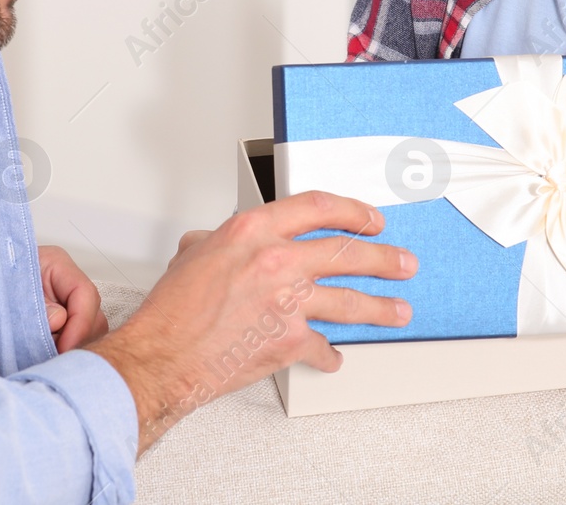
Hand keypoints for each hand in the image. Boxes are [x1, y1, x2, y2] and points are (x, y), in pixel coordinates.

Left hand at [37, 245, 108, 352]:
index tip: (64, 347)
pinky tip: (52, 356)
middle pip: (93, 315)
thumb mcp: (10, 291)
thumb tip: (59, 320)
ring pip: (90, 330)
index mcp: (57, 265)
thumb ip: (36, 306)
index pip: (85, 294)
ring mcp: (69, 304)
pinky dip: (69, 350)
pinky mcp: (65, 323)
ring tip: (48, 355)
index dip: (79, 325)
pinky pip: (80, 339)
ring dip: (73, 347)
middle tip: (55, 356)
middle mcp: (68, 284)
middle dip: (78, 339)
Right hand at [87, 191, 415, 453]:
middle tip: (401, 263)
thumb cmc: (173, 310)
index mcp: (253, 230)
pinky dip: (329, 355)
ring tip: (399, 310)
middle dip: (384, 258)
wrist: (164, 356)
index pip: (318, 207)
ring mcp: (289, 301)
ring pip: (351, 301)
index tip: (369, 218)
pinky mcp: (291, 340)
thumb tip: (216, 242)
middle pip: (348, 252)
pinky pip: (322, 346)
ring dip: (381, 307)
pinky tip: (334, 356)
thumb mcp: (193, 255)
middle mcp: (277, 260)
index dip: (352, 211)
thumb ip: (216, 243)